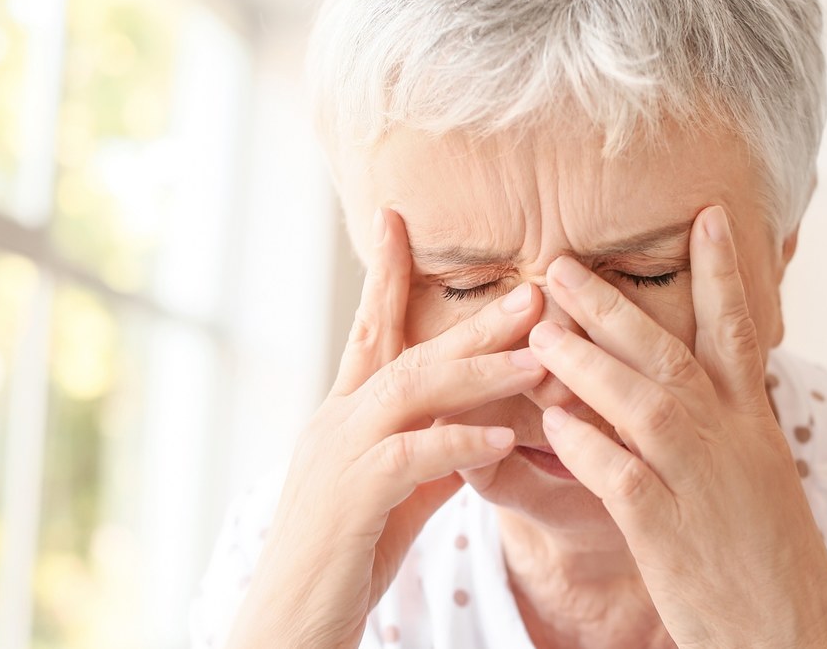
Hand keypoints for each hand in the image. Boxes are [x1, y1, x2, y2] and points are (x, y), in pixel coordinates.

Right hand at [227, 208, 545, 647]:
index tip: (400, 218)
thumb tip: (482, 425)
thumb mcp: (396, 494)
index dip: (386, 272)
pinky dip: (460, 441)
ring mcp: (339, 456)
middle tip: (532, 289)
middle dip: (473, 318)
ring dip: (480, 369)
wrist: (288, 624)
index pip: (369, 328)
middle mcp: (337, 421)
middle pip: (407, 348)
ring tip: (537, 355)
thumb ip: (434, 452)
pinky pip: (410, 456)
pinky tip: (504, 435)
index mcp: (346, 414)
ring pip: (411, 389)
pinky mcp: (350, 500)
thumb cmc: (345, 558)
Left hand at [527, 206, 826, 647]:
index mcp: (753, 425)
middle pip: (669, 354)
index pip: (737, 332)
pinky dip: (586, 444)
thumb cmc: (768, 559)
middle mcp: (732, 442)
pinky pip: (620, 475)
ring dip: (587, 363)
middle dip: (612, 306)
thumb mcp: (760, 478)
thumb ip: (725, 427)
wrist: (791, 634)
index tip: (705, 217)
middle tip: (561, 264)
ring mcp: (703, 484)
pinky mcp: (670, 532)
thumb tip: (687, 383)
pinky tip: (551, 422)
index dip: (721, 272)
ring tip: (537, 330)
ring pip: (643, 403)